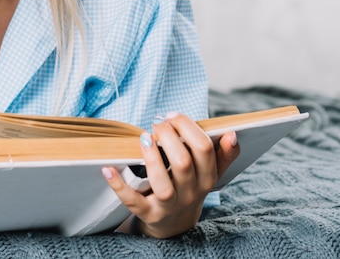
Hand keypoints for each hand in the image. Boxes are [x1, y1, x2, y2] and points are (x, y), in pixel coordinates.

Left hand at [102, 113, 238, 237]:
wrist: (174, 225)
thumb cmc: (190, 186)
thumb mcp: (209, 171)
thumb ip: (222, 153)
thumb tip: (231, 134)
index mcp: (208, 178)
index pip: (204, 148)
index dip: (187, 127)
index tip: (172, 115)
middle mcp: (191, 194)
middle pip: (183, 163)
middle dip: (168, 136)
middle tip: (157, 123)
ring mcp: (169, 206)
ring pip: (163, 184)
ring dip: (152, 158)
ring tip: (143, 138)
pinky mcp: (148, 214)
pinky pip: (133, 202)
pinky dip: (119, 186)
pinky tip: (108, 169)